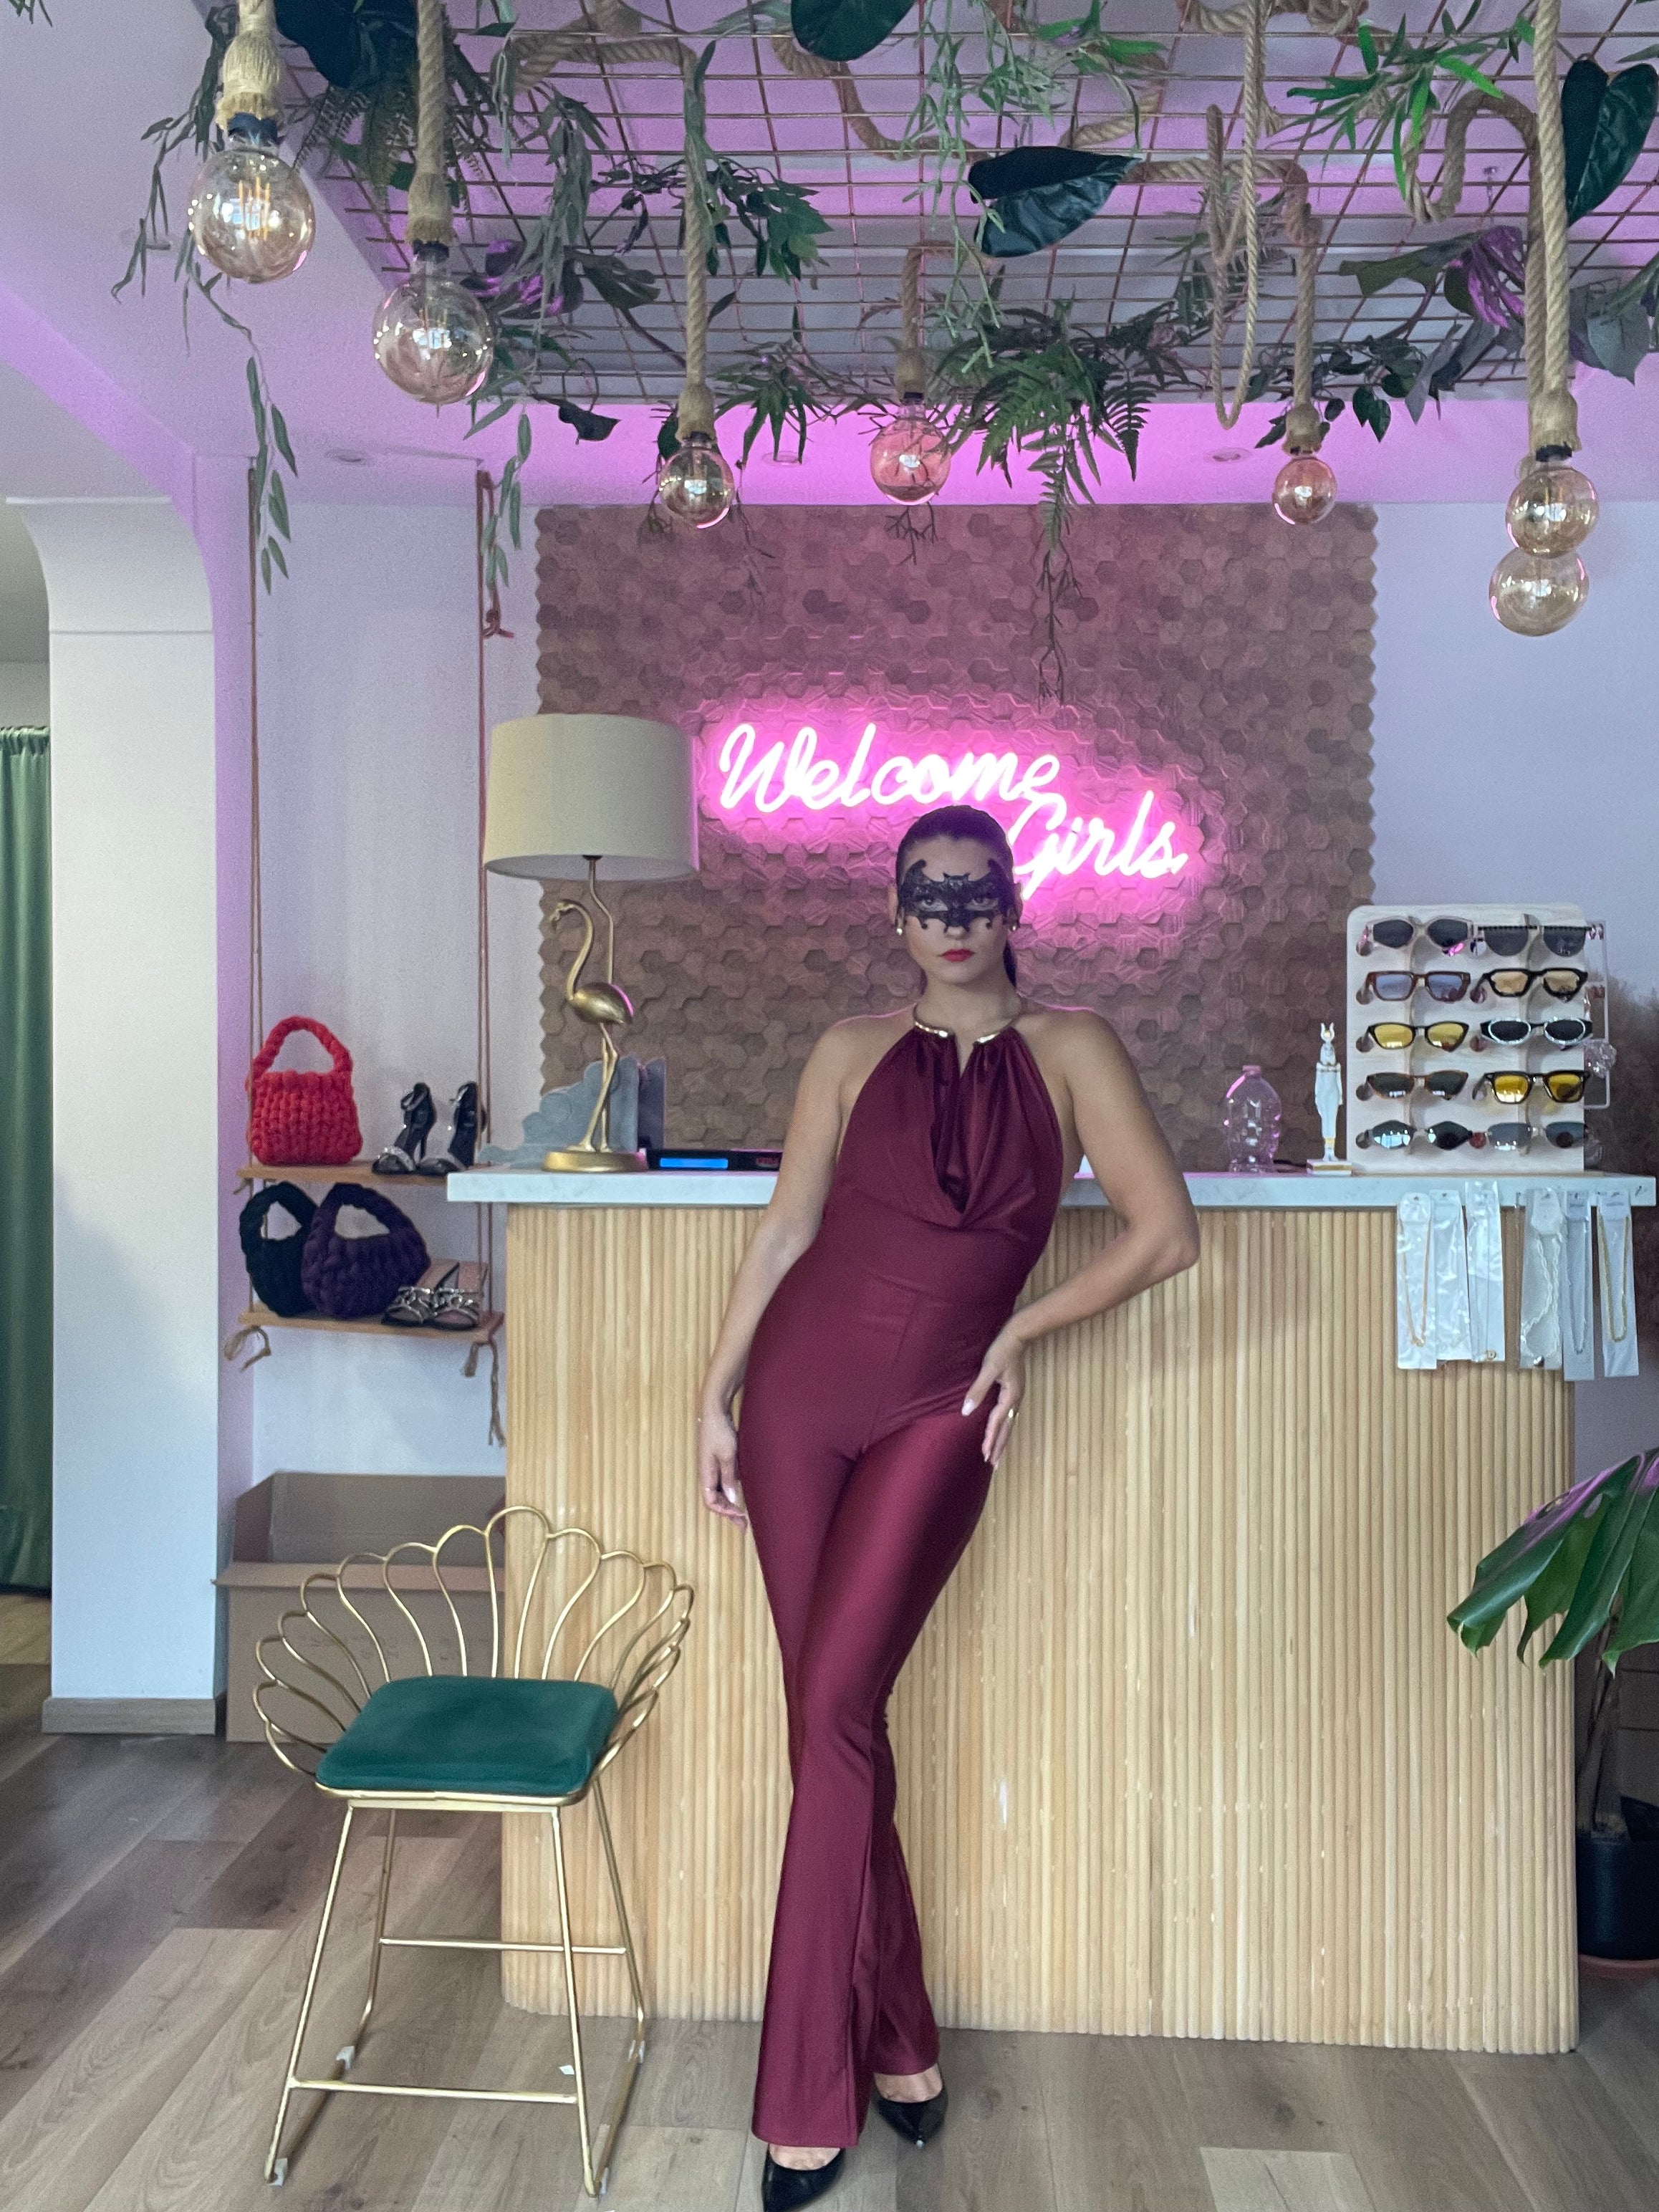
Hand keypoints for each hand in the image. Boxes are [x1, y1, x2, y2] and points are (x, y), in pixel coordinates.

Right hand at [698, 1404, 746, 1524]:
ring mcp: (711, 1467)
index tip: (740, 1516)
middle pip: (715, 1500)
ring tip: (744, 1514)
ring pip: (719, 1492)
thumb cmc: (720, 1432)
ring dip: (730, 1503)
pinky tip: (741, 1493)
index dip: (724, 1512)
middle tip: (744, 1525)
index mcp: (705, 1474)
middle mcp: (706, 1473)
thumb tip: (732, 1499)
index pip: (710, 1502)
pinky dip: (731, 1490)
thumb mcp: (727, 1455)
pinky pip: (722, 1481)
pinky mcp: (717, 1460)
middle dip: (728, 1513)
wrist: (714, 1411)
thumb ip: (729, 1477)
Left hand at [962, 1329, 1026, 1467]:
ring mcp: (1016, 1397)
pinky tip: (1001, 1431)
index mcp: (1010, 1397)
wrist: (1017, 1337)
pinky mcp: (1014, 1393)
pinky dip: (1004, 1428)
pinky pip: (1009, 1416)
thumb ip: (977, 1391)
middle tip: (993, 1465)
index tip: (985, 1455)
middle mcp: (1015, 1401)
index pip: (997, 1423)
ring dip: (1002, 1440)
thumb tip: (966, 1411)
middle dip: (999, 1447)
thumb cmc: (1001, 1351)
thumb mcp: (989, 1370)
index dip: (990, 1439)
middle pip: (1007, 1429)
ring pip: (1009, 1424)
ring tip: (997, 1455)